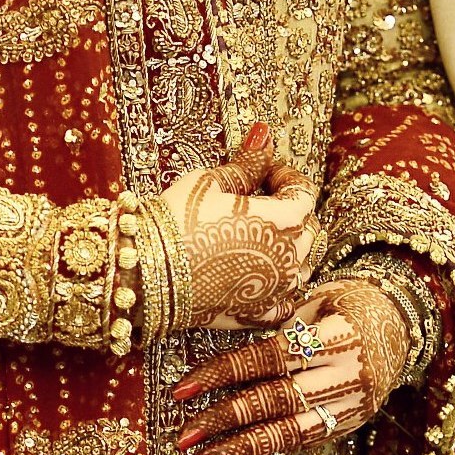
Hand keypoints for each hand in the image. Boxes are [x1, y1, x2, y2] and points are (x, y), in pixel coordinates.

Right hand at [159, 123, 320, 330]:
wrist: (146, 272)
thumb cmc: (178, 221)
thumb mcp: (212, 182)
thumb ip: (246, 166)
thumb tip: (263, 140)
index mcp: (283, 221)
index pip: (304, 192)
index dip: (286, 175)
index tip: (266, 169)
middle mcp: (288, 259)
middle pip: (309, 228)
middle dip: (292, 208)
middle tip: (262, 196)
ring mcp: (275, 290)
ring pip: (302, 265)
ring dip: (291, 246)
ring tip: (261, 232)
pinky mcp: (256, 314)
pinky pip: (283, 301)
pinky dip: (280, 285)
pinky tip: (263, 274)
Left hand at [169, 276, 411, 454]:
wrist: (404, 320)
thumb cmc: (351, 298)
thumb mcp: (319, 297)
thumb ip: (281, 321)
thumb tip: (226, 334)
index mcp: (336, 337)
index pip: (270, 359)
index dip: (225, 373)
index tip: (185, 387)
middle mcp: (346, 376)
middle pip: (276, 400)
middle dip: (225, 418)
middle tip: (184, 433)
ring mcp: (351, 405)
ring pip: (289, 432)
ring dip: (241, 447)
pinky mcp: (352, 423)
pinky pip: (304, 438)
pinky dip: (268, 446)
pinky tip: (236, 453)